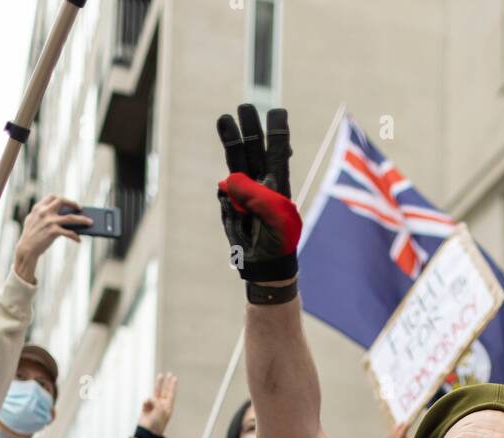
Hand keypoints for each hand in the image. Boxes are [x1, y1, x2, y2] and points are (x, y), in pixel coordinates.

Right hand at [13, 195, 91, 283]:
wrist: (26, 249)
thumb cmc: (31, 236)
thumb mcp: (33, 220)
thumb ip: (42, 214)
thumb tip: (59, 215)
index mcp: (38, 207)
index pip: (52, 197)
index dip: (62, 199)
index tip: (68, 202)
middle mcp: (44, 211)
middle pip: (62, 201)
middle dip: (73, 203)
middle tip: (80, 208)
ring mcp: (49, 221)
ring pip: (71, 217)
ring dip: (83, 219)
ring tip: (90, 222)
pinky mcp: (53, 232)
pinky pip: (69, 232)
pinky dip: (75, 236)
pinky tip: (79, 240)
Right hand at [138, 373, 177, 434]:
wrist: (147, 432)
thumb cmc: (156, 423)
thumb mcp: (160, 410)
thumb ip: (156, 401)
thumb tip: (150, 399)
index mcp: (168, 407)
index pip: (171, 394)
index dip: (172, 386)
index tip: (174, 378)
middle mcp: (162, 406)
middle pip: (165, 391)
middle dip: (167, 383)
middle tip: (170, 374)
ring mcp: (154, 406)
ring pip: (156, 392)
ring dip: (158, 384)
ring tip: (160, 375)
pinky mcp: (146, 408)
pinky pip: (146, 401)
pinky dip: (146, 403)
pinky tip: (145, 408)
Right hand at [215, 104, 300, 280]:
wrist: (265, 265)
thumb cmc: (278, 240)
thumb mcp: (275, 216)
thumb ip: (255, 195)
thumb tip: (229, 181)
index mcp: (279, 182)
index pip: (278, 151)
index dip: (277, 132)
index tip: (277, 111)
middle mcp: (261, 181)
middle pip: (254, 148)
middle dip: (250, 127)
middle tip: (245, 106)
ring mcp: (244, 191)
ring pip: (236, 160)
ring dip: (231, 141)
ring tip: (225, 119)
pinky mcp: (229, 203)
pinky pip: (224, 192)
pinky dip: (226, 196)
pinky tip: (236, 211)